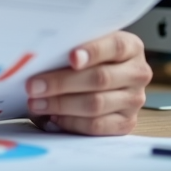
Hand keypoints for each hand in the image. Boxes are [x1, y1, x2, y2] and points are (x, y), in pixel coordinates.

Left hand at [24, 31, 150, 134]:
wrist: (100, 76)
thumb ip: (71, 46)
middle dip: (62, 83)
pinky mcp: (126, 123)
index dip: (93, 51)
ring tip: (36, 103)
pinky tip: (53, 116)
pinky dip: (71, 122)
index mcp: (131, 47)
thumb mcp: (83, 44)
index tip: (71, 58)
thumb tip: (41, 55)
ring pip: (95, 104)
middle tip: (34, 85)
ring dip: (60, 104)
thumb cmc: (85, 58)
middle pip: (100, 78)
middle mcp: (137, 73)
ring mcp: (134, 100)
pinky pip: (96, 126)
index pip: (114, 46)